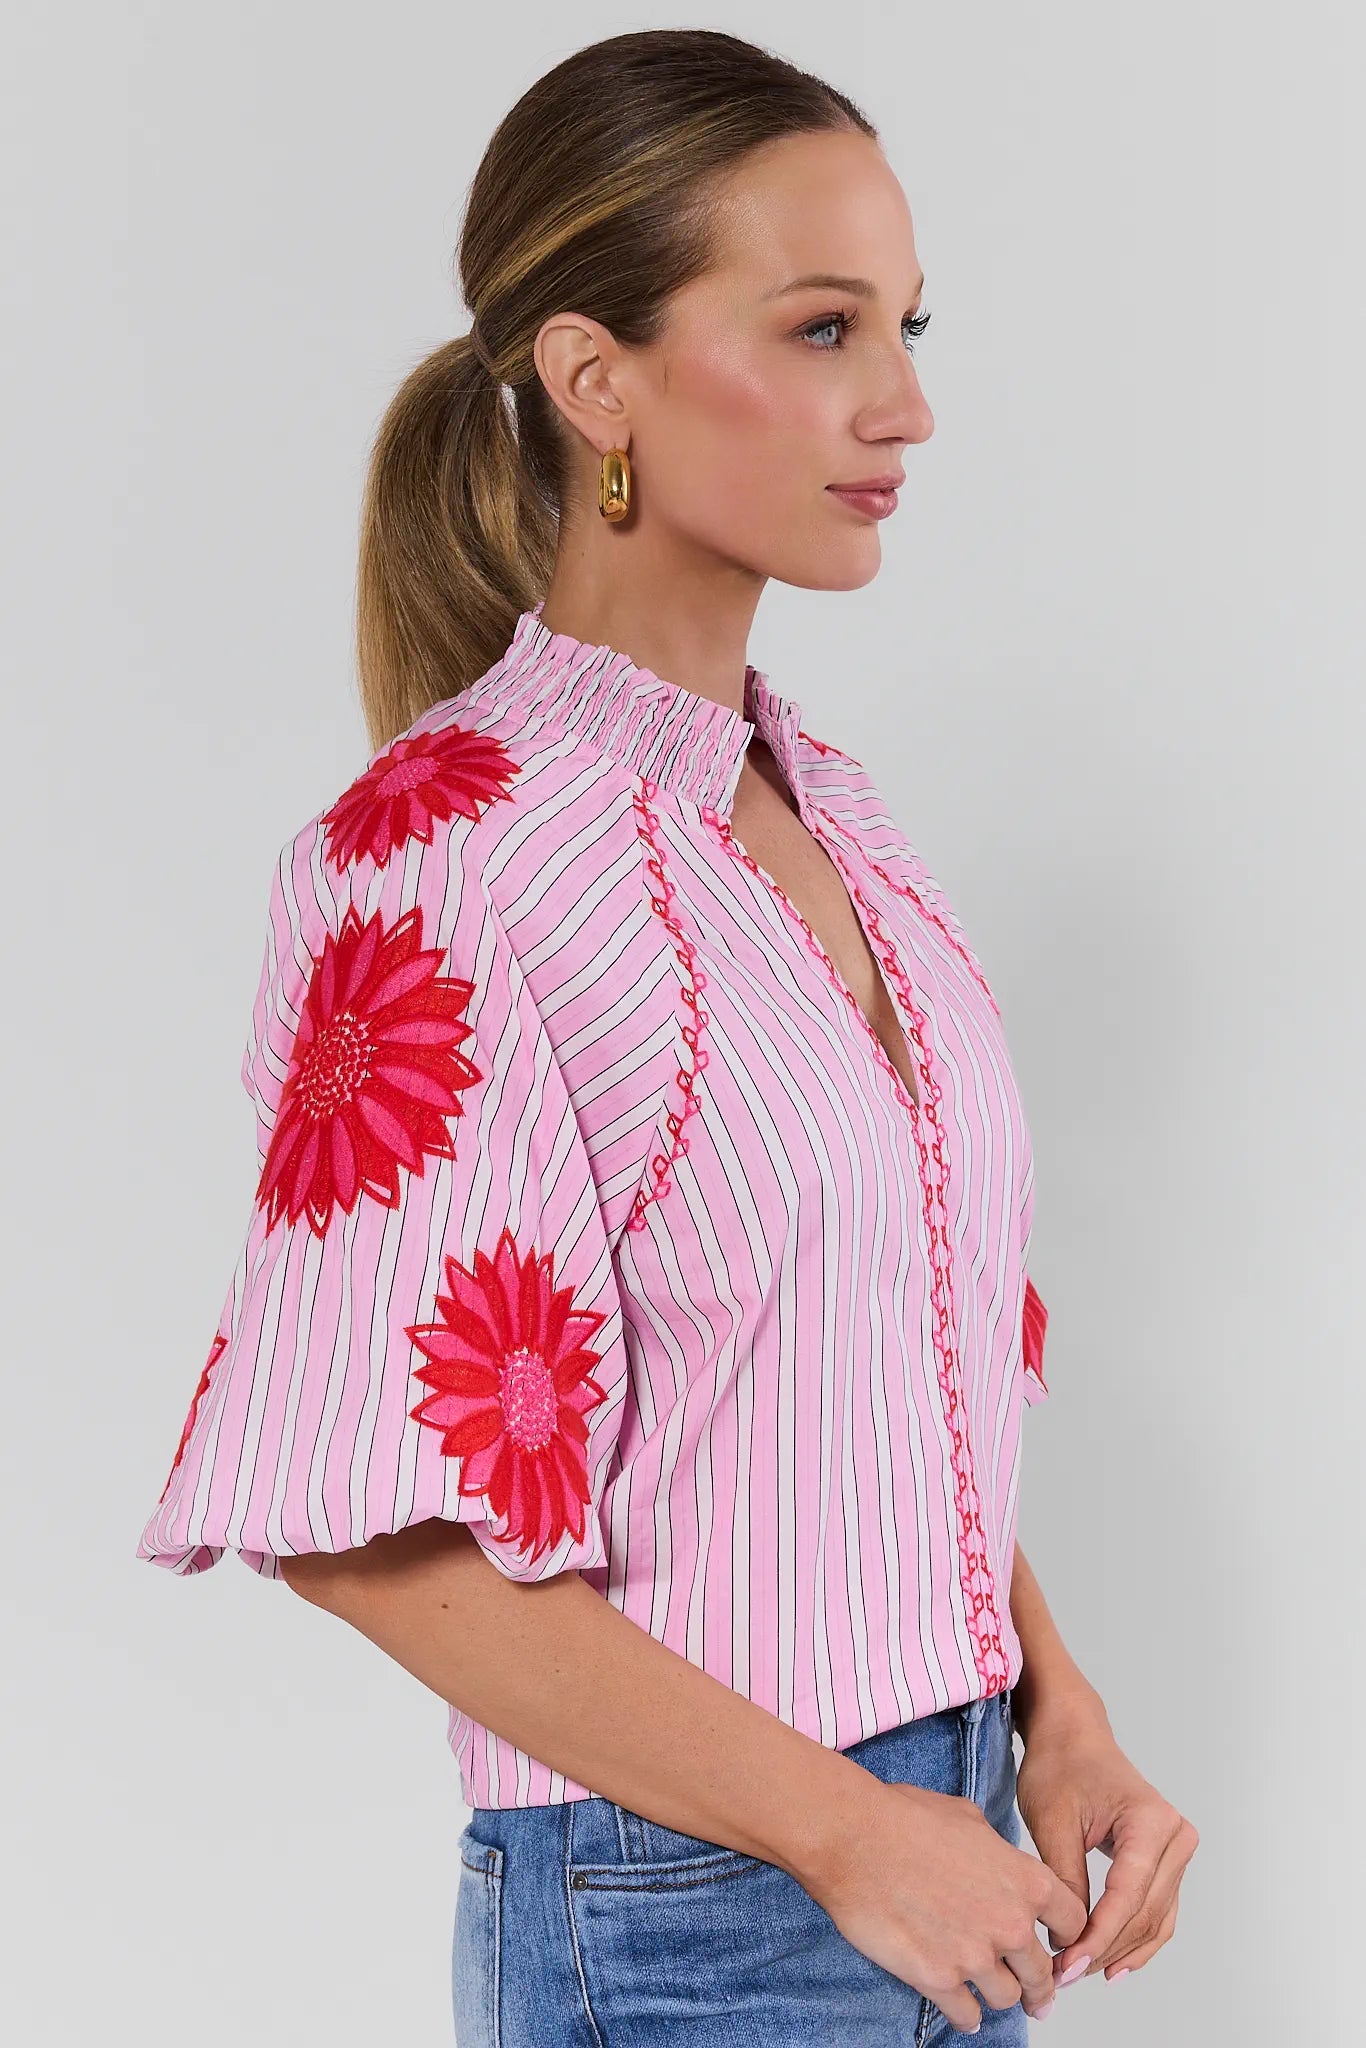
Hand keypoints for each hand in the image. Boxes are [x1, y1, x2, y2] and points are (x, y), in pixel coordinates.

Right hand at [800, 1775, 1087, 2033]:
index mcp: (1025, 1880)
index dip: (1064, 1934)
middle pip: (1042, 1972)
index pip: (1072, 1922)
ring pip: (1007, 1997)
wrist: (855, 1837)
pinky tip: (963, 2010)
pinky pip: (967, 2016)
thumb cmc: (903, 1818)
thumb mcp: (969, 1818)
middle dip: (1038, 1982)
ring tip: (988, 1992)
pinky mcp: (938, 1979)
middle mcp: (1009, 1922)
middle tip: (1036, 1994)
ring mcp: (974, 1955)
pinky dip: (967, 2016)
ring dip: (997, 1994)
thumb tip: (1000, 1864)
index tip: (1054, 1942)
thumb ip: (998, 1853)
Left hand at [1014, 1705, 1198, 1987]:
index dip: (1097, 1937)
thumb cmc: (1061, 1767)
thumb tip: (1069, 1939)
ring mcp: (1177, 1851)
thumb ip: (1065, 1881)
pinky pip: (1158, 1911)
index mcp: (1151, 1822)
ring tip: (1080, 1972)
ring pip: (1154, 1919)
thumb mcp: (1053, 1822)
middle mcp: (1176, 1837)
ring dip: (1118, 1950)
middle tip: (1063, 1974)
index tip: (1066, 1965)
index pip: (1127, 1896)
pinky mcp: (1167, 1862)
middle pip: (1144, 1913)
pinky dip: (1135, 1939)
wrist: (1072, 1737)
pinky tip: (1109, 1964)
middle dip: (1103, 1949)